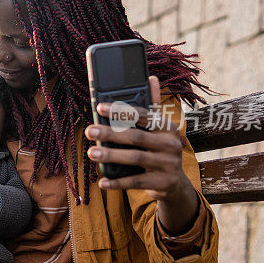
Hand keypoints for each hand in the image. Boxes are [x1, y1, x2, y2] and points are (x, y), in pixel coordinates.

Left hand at [85, 75, 198, 233]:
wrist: (174, 184)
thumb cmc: (158, 150)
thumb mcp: (157, 130)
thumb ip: (150, 107)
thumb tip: (152, 78)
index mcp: (166, 127)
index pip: (143, 115)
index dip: (121, 110)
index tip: (99, 107)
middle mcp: (170, 144)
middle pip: (136, 137)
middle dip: (110, 134)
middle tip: (89, 131)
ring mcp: (168, 164)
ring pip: (135, 158)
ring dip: (111, 156)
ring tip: (91, 153)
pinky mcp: (162, 183)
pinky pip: (136, 182)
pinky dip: (117, 182)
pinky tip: (102, 181)